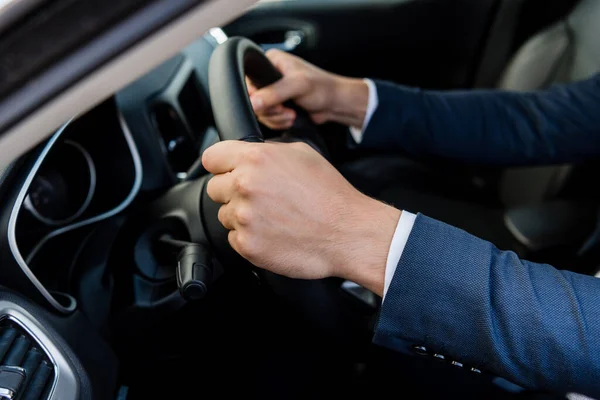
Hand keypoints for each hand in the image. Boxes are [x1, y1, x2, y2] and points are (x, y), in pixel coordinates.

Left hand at [202, 140, 400, 295]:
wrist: (348, 232)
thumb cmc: (330, 194)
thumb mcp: (302, 153)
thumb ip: (267, 151)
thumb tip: (248, 154)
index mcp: (255, 159)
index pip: (211, 158)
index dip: (221, 165)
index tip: (226, 171)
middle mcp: (244, 185)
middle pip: (214, 188)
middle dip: (232, 191)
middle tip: (261, 198)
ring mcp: (244, 218)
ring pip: (225, 214)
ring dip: (242, 216)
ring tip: (273, 217)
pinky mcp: (247, 245)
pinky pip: (235, 238)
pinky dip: (250, 238)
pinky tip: (274, 233)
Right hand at [247, 49, 368, 129]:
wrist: (335, 103)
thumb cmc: (322, 87)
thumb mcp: (297, 86)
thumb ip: (274, 93)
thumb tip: (253, 102)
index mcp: (270, 61)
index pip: (249, 80)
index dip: (256, 96)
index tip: (272, 103)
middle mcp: (269, 75)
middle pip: (253, 99)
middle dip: (270, 110)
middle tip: (285, 110)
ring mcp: (273, 91)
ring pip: (260, 111)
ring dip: (276, 118)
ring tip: (291, 115)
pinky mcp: (278, 105)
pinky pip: (268, 118)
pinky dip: (278, 122)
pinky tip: (291, 118)